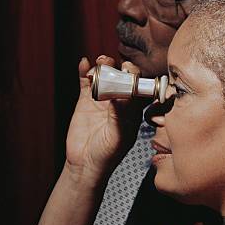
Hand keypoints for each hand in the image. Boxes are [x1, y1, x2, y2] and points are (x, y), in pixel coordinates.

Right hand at [65, 56, 143, 183]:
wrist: (85, 163)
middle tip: (120, 65)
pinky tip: (83, 63)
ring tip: (102, 61)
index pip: (140, 88)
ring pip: (106, 75)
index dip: (139, 78)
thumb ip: (120, 115)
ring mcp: (103, 98)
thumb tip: (121, 94)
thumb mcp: (118, 135)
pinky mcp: (85, 99)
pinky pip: (86, 81)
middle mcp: (120, 101)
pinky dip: (84, 70)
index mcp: (134, 110)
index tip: (134, 73)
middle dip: (123, 67)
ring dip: (105, 64)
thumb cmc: (108, 154)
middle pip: (124, 77)